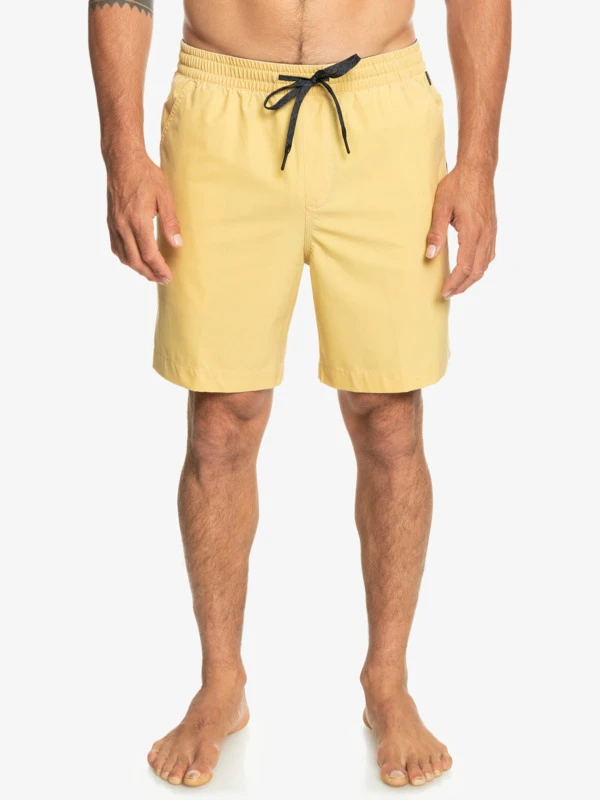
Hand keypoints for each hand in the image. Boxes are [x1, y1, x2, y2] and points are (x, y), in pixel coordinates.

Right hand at [106, 153, 181, 283]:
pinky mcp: (110, 222)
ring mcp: (114, 225)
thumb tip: (177, 244)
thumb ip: (171, 222)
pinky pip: (116, 247)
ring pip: (124, 256)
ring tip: (151, 273)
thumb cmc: (146, 175)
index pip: (149, 255)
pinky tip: (135, 258)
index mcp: (138, 221)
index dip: (159, 269)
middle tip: (162, 280)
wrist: (122, 160)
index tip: (169, 277)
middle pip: (135, 261)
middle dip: (149, 274)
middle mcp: (123, 226)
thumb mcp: (165, 196)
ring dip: (137, 268)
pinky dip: (126, 258)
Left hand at [425, 165, 496, 297]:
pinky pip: (489, 255)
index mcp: (472, 231)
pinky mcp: (492, 229)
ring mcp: (491, 232)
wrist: (478, 169)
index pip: (465, 266)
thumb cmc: (458, 184)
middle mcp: (485, 234)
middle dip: (462, 285)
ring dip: (471, 279)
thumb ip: (435, 232)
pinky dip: (480, 267)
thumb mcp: (441, 206)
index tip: (444, 291)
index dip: (454, 282)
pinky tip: (471, 269)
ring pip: (485, 265)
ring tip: (457, 286)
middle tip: (448, 294)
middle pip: (477, 271)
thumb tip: (429, 255)